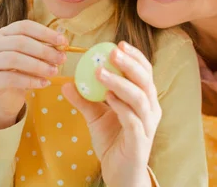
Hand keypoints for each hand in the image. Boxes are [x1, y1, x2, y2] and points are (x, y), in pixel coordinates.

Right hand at [0, 20, 66, 129]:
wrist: (5, 97)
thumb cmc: (21, 72)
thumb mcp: (33, 58)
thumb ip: (44, 49)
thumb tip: (62, 45)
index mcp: (5, 33)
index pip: (25, 26)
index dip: (45, 33)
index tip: (63, 42)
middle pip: (20, 42)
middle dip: (44, 50)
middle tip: (62, 59)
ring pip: (14, 59)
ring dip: (38, 65)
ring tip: (54, 72)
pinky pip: (11, 78)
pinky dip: (30, 81)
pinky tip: (44, 83)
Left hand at [62, 41, 160, 186]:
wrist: (119, 174)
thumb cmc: (113, 142)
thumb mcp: (96, 117)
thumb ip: (85, 100)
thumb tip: (66, 83)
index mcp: (144, 99)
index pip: (145, 72)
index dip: (135, 56)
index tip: (118, 43)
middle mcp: (151, 109)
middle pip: (146, 80)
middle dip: (129, 64)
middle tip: (112, 51)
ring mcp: (148, 125)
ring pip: (140, 98)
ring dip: (121, 82)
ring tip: (101, 72)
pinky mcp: (140, 141)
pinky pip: (133, 120)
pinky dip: (121, 106)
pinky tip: (108, 98)